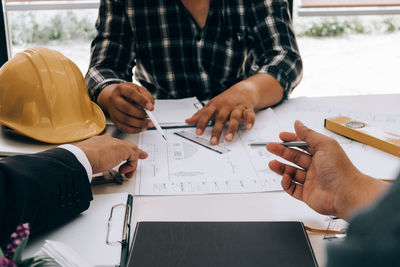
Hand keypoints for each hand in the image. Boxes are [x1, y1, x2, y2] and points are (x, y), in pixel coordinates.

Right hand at [75, 135, 147, 177]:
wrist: (81, 157)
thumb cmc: (81, 160)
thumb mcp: (89, 160)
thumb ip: (93, 162)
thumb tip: (93, 168)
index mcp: (99, 142)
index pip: (113, 144)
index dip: (120, 150)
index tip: (122, 155)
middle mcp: (108, 141)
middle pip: (125, 145)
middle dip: (133, 152)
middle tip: (142, 155)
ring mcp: (116, 144)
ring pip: (131, 150)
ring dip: (131, 163)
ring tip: (128, 173)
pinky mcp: (124, 149)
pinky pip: (133, 157)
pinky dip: (131, 166)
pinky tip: (124, 171)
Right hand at [97, 82, 154, 132]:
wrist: (113, 96)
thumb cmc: (127, 93)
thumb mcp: (137, 88)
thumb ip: (146, 95)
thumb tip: (151, 105)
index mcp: (121, 89)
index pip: (131, 94)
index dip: (142, 101)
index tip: (151, 107)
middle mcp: (115, 100)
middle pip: (126, 108)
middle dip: (140, 114)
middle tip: (149, 116)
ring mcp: (113, 110)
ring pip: (125, 119)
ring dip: (139, 123)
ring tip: (148, 123)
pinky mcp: (114, 120)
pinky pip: (123, 127)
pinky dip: (134, 130)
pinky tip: (141, 128)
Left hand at [185, 82, 255, 144]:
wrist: (243, 90)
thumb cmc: (226, 99)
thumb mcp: (212, 105)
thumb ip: (200, 114)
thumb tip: (188, 121)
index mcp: (216, 105)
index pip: (207, 115)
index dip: (202, 123)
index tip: (198, 133)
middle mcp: (226, 106)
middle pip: (221, 118)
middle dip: (217, 130)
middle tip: (213, 141)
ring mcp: (237, 107)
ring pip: (234, 118)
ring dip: (231, 128)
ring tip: (228, 139)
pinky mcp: (247, 109)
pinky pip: (249, 115)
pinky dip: (249, 121)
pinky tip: (248, 127)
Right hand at [266, 120, 388, 219]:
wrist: (345, 194)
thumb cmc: (340, 169)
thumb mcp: (324, 144)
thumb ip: (308, 134)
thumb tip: (298, 123)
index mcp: (322, 154)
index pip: (303, 144)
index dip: (292, 140)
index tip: (281, 136)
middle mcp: (316, 166)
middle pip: (295, 157)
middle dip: (282, 152)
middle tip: (270, 147)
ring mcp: (311, 180)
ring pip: (291, 172)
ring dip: (280, 167)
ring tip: (272, 164)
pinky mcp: (307, 194)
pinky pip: (292, 188)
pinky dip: (286, 183)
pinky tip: (286, 178)